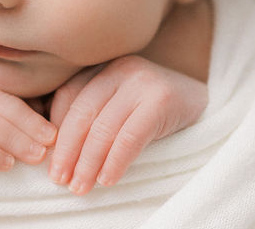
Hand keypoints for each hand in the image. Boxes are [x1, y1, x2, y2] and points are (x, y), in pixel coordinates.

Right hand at [0, 69, 57, 170]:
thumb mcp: (1, 117)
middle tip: (47, 146)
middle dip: (25, 126)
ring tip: (35, 156)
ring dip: (12, 140)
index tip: (53, 132)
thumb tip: (56, 111)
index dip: (30, 111)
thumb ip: (23, 106)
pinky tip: (6, 164)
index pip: (3, 87)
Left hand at [47, 55, 207, 193]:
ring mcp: (142, 81)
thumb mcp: (120, 106)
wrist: (206, 106)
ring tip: (79, 187)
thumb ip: (93, 115)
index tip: (48, 160)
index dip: (56, 130)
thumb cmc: (155, 113)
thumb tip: (53, 149)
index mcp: (104, 67)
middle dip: (67, 150)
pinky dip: (115, 161)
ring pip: (104, 127)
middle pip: (82, 111)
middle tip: (58, 179)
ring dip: (87, 162)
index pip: (68, 96)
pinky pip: (130, 136)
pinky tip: (107, 179)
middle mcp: (121, 68)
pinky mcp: (162, 99)